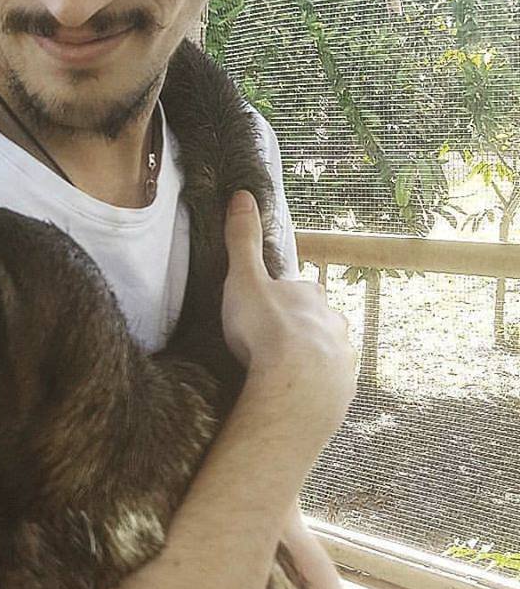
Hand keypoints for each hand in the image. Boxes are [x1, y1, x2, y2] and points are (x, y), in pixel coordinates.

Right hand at [221, 190, 356, 442]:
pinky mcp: (343, 389)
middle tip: (270, 346)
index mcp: (310, 294)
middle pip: (315, 321)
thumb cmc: (267, 328)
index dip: (281, 299)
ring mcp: (342, 356)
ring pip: (325, 353)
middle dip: (298, 330)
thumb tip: (244, 193)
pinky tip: (295, 395)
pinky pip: (328, 385)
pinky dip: (314, 387)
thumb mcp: (245, 279)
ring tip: (281, 374)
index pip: (297, 290)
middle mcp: (333, 321)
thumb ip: (243, 240)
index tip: (264, 312)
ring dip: (308, 360)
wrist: (295, 384)